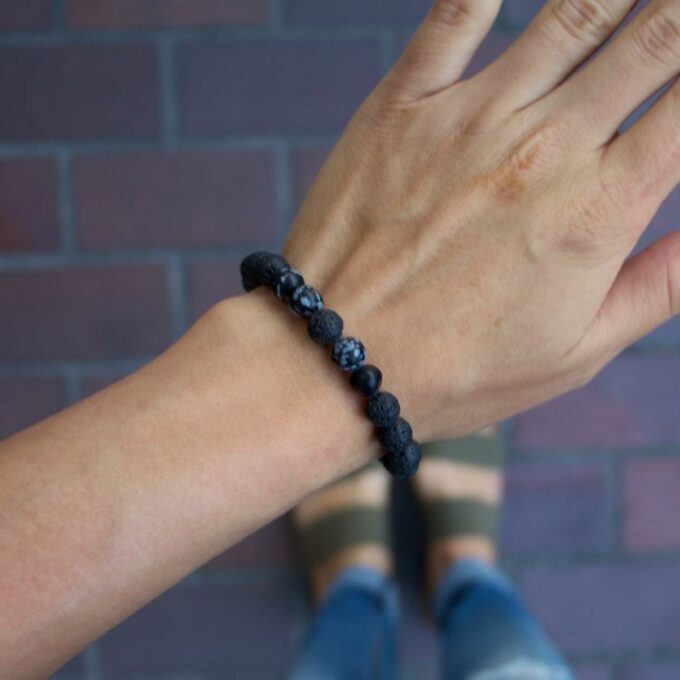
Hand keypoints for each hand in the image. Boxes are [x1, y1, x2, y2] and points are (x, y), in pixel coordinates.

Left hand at [283, 0, 679, 440]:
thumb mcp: (573, 352)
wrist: (338, 359)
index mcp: (597, 209)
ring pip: (571, 14)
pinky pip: (455, 16)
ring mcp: (468, 119)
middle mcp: (543, 148)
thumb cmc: (457, 370)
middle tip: (677, 12)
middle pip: (651, 40)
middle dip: (677, 13)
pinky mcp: (401, 109)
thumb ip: (657, 286)